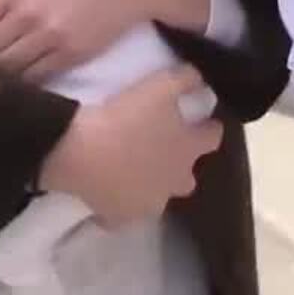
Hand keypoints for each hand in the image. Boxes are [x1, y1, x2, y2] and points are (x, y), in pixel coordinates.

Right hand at [38, 67, 223, 227]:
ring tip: (134, 169)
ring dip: (152, 185)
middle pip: (188, 176)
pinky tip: (108, 191)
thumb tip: (201, 77)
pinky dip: (119, 203)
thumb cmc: (124, 117)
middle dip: (181, 164)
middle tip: (163, 147)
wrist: (81, 152)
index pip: (212, 138)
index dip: (208, 127)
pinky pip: (124, 213)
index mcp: (188, 150)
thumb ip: (185, 79)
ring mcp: (149, 203)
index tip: (202, 119)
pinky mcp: (120, 217)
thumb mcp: (159, 86)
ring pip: (158, 197)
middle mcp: (175, 182)